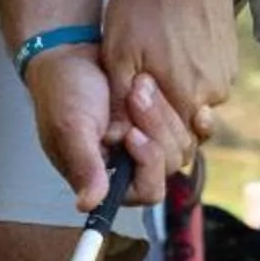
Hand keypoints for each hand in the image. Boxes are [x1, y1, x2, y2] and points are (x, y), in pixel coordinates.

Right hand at [24, 48, 190, 210]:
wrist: (73, 55)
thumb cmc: (63, 93)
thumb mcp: (71, 128)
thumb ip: (83, 166)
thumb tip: (87, 205)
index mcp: (108, 179)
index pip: (147, 191)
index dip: (148, 164)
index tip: (132, 132)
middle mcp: (133, 167)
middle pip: (169, 164)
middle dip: (155, 127)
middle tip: (135, 92)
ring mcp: (153, 144)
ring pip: (182, 144)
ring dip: (164, 113)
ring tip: (142, 82)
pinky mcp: (166, 124)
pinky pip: (193, 130)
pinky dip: (194, 117)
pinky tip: (195, 106)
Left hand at [99, 0, 232, 158]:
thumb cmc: (146, 4)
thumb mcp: (119, 52)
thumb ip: (120, 101)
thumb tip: (115, 138)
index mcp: (186, 98)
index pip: (174, 146)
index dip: (152, 140)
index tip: (131, 120)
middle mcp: (212, 95)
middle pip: (187, 129)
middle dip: (163, 119)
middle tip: (139, 91)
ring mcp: (225, 77)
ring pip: (197, 105)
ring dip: (176, 96)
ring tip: (153, 66)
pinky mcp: (230, 59)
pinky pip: (208, 82)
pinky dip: (189, 76)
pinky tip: (172, 52)